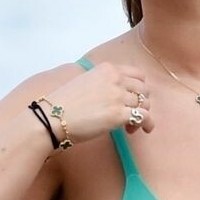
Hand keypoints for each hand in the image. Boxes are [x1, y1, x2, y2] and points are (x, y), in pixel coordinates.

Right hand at [39, 60, 154, 141]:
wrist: (53, 117)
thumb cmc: (65, 104)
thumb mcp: (86, 81)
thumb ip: (103, 82)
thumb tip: (115, 94)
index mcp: (107, 69)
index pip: (138, 75)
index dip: (138, 89)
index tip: (131, 100)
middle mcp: (115, 79)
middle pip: (144, 90)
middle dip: (142, 103)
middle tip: (131, 116)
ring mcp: (118, 96)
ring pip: (145, 104)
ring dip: (142, 116)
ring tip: (130, 127)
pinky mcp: (119, 115)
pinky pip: (144, 117)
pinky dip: (147, 124)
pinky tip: (140, 131)